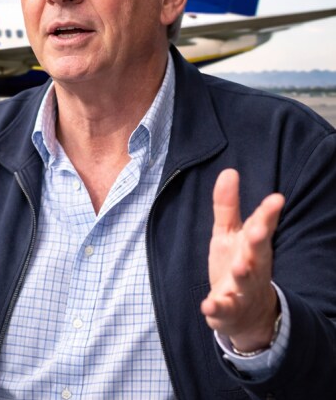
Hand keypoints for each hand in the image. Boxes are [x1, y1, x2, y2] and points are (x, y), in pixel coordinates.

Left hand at [201, 169, 282, 351]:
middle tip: (260, 229)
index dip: (268, 214)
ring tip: (240, 266)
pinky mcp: (228, 310)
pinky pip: (223, 310)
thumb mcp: (229, 234)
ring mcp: (241, 290)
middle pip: (258, 252)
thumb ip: (227, 206)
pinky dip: (216, 308)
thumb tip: (229, 171)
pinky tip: (208, 304)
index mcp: (252, 246)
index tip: (277, 198)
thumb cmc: (238, 264)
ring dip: (243, 274)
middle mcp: (252, 266)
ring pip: (245, 282)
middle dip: (259, 241)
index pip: (261, 226)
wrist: (246, 314)